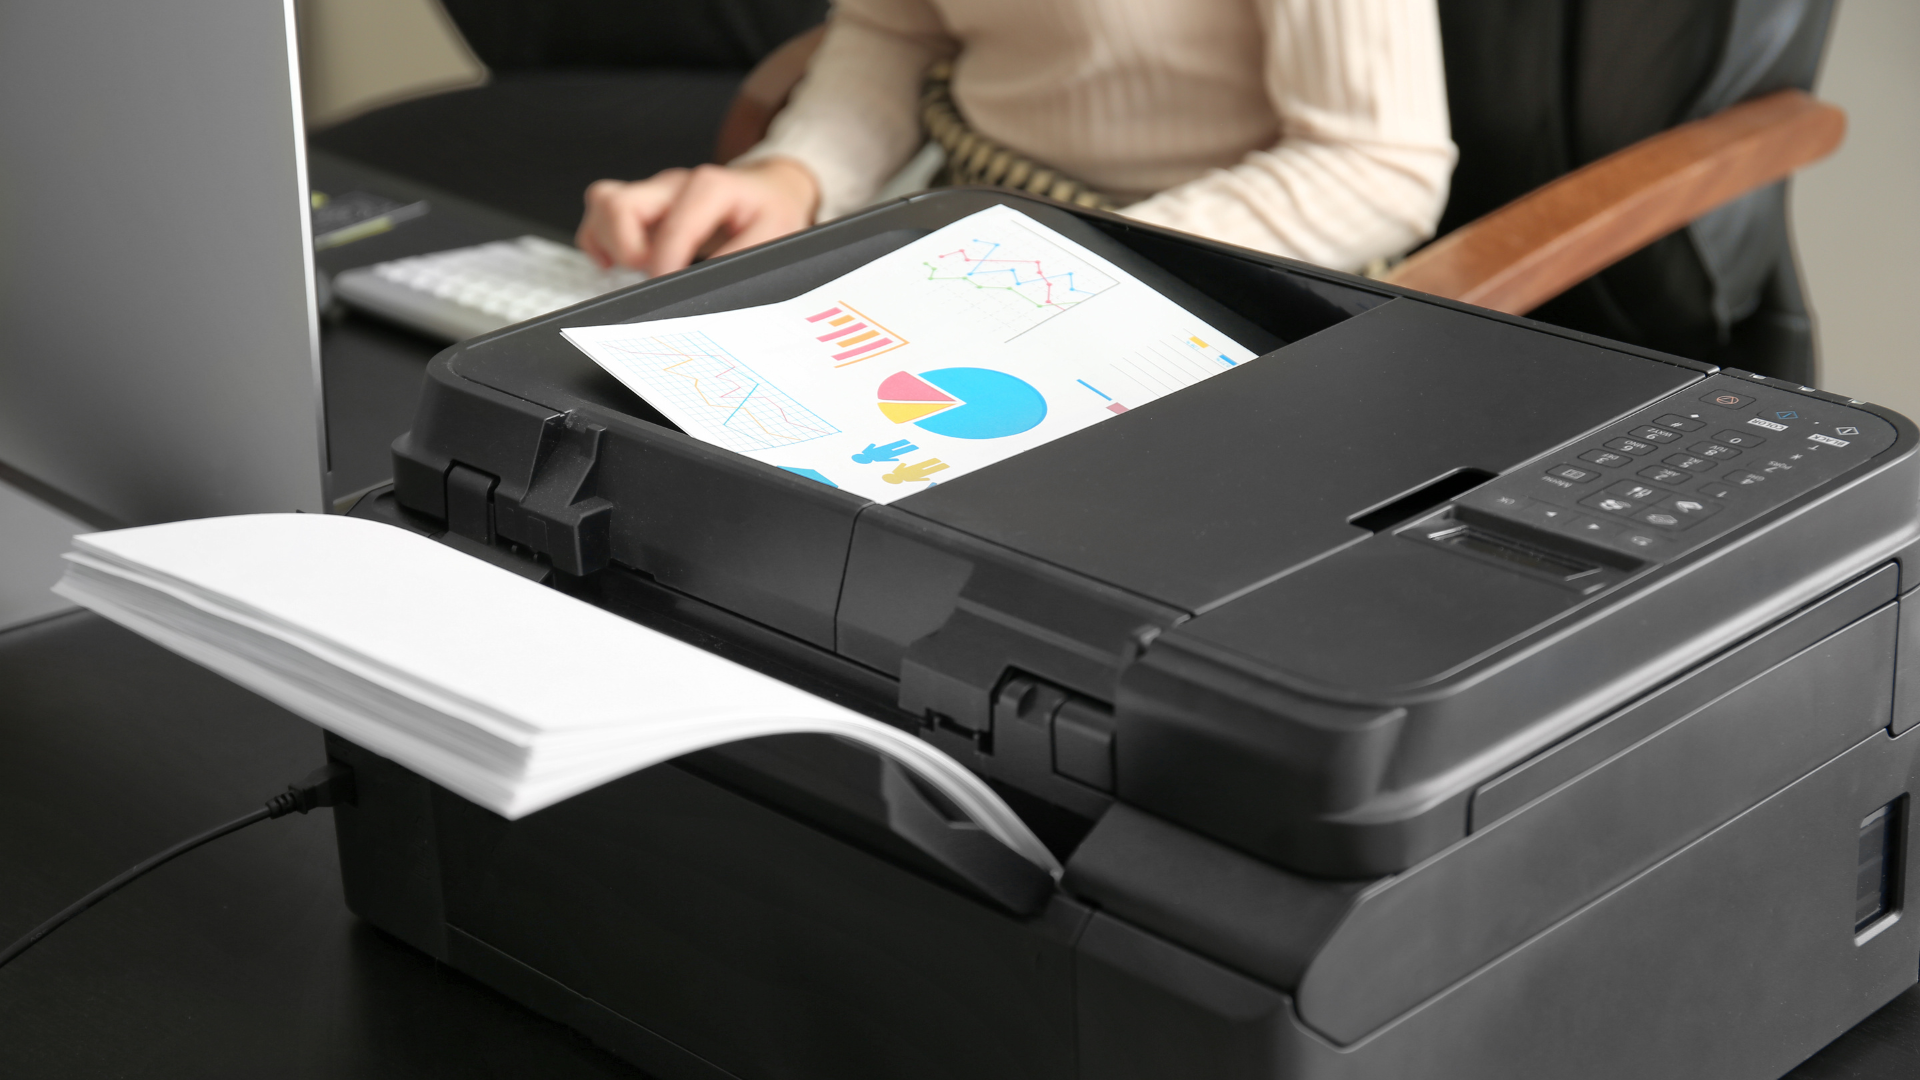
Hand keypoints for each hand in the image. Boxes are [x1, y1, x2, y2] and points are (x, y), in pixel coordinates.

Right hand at [575, 158, 820, 275]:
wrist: (766, 190)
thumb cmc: (769, 213)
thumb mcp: (775, 237)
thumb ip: (741, 260)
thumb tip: (703, 287)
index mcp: (710, 188)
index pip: (672, 224)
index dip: (664, 265)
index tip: (669, 289)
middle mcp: (673, 185)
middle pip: (619, 205)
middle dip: (628, 252)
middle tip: (655, 276)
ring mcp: (652, 192)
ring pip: (602, 203)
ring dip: (610, 244)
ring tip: (639, 267)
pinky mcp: (639, 204)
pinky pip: (597, 214)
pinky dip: (598, 241)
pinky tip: (618, 263)